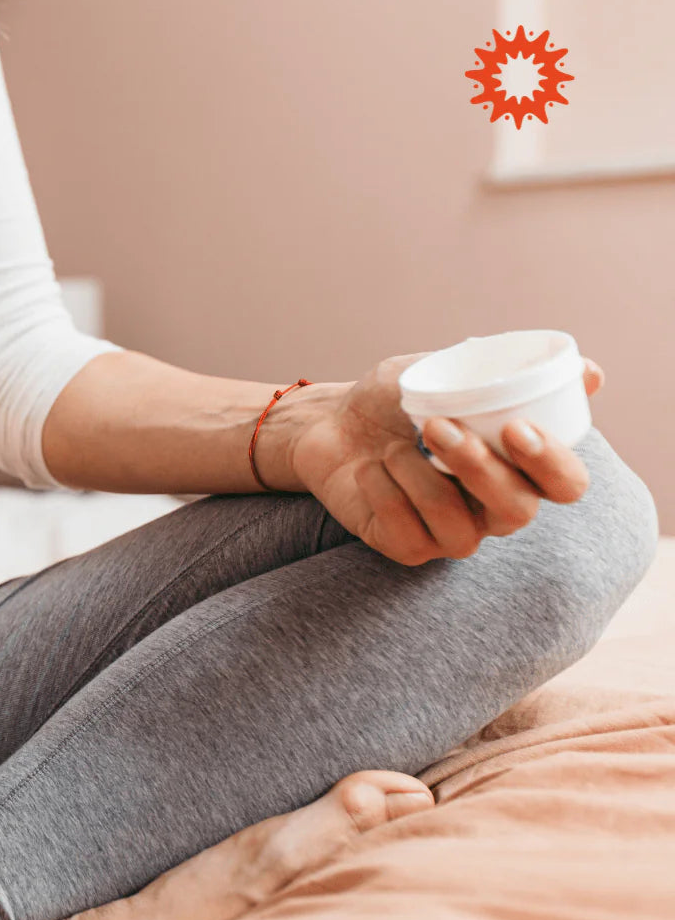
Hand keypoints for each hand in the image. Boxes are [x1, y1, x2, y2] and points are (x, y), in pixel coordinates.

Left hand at [285, 354, 603, 565]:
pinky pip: (408, 536)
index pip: (566, 484)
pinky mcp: (406, 547)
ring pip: (460, 529)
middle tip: (437, 427)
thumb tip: (591, 373)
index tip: (516, 427)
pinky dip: (385, 495)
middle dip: (480, 469)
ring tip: (390, 446)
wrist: (328, 422)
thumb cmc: (394, 399)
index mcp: (518, 468)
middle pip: (518, 511)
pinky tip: (369, 469)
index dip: (551, 463)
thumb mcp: (443, 372)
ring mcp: (452, 534)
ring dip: (420, 480)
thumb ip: (505, 372)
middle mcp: (494, 508)